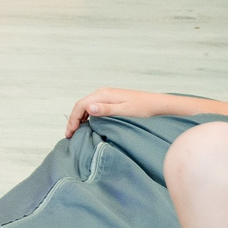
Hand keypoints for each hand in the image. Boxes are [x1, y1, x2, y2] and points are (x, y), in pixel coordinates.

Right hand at [65, 88, 182, 137]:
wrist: (158, 104)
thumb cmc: (144, 109)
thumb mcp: (125, 111)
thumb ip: (106, 109)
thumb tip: (88, 108)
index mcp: (103, 94)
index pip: (80, 106)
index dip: (72, 119)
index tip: (70, 133)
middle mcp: (102, 92)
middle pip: (81, 105)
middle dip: (73, 119)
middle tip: (69, 134)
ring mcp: (106, 95)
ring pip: (86, 106)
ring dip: (79, 118)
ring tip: (76, 131)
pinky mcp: (111, 99)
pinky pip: (93, 106)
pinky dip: (87, 115)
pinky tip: (87, 124)